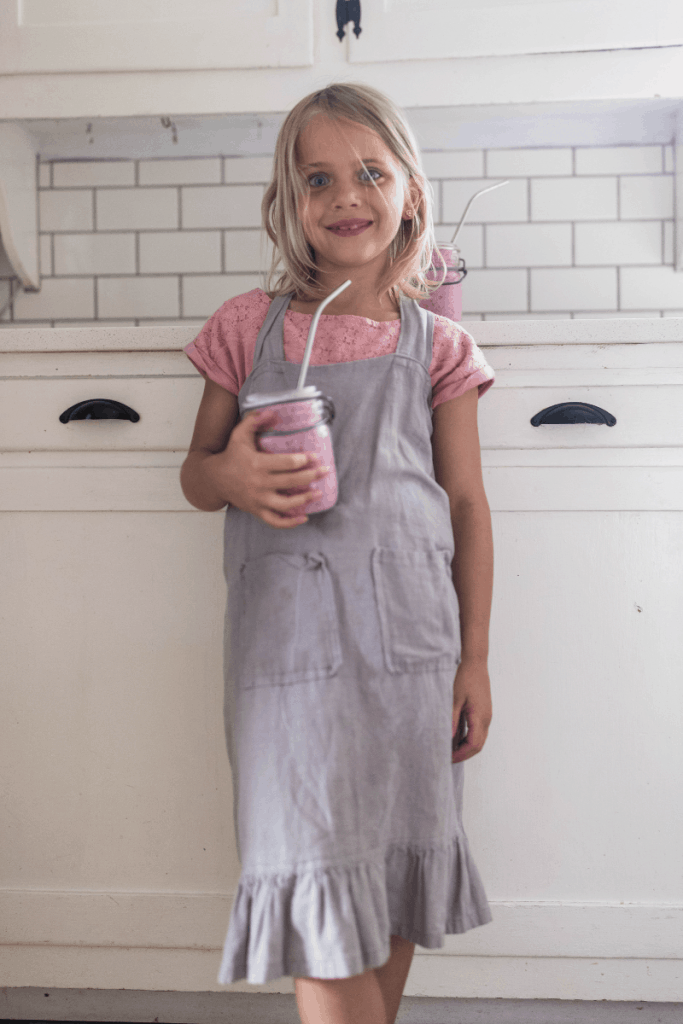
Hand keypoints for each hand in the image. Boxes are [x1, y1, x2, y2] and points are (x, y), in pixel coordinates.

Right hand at [207, 409, 329, 528]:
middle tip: (325, 471)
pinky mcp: (256, 510)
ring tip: (319, 493)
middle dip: (311, 476)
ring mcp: (258, 499)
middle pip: (290, 482)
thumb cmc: (231, 455)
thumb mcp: (239, 434)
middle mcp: (258, 483)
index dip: (303, 460)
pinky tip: (304, 518)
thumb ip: (254, 420)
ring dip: (304, 500)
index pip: (286, 463)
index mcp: (257, 464)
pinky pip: (275, 521)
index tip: (315, 456)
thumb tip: (271, 411)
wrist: (214, 479)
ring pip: (286, 504)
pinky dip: (290, 523)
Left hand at [451, 658, 491, 762]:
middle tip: (446, 758)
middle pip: (477, 745)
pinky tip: (453, 737)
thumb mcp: (454, 699)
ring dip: (464, 746)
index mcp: (480, 717)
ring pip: (477, 739)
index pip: (473, 745)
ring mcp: (485, 715)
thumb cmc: (464, 677)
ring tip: (447, 749)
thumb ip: (451, 720)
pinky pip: (476, 730)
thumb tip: (447, 739)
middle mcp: (486, 719)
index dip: (460, 754)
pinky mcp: (482, 711)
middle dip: (463, 754)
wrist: (475, 661)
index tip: (446, 758)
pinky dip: (466, 737)